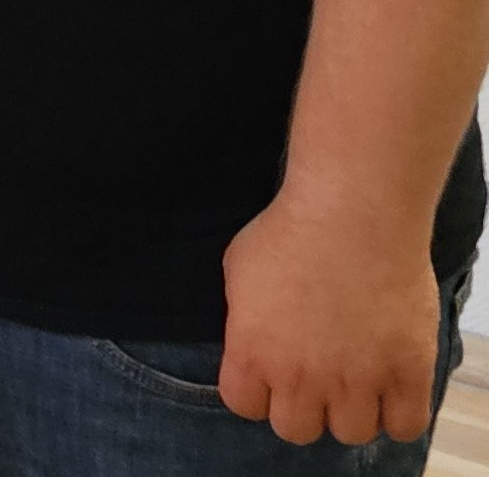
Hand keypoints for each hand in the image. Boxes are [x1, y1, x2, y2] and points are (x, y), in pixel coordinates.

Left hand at [220, 189, 438, 444]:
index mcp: (252, 353)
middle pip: (295, 430)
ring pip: (351, 433)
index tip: (269, 375)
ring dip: (351, 412)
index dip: (256, 392)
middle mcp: (301, 377)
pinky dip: (399, 415)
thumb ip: (245, 318)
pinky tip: (392, 389)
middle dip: (303, 407)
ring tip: (355, 382)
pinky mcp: (407, 373)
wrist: (353, 213)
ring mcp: (357, 379)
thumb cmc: (290, 230)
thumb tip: (254, 338)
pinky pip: (406, 426)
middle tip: (315, 379)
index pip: (243, 406)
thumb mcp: (239, 269)